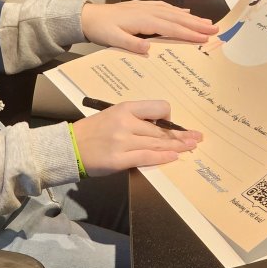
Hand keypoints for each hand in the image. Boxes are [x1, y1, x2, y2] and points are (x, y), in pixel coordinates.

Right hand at [72, 100, 201, 174]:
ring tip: (191, 147)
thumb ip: (134, 119)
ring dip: (178, 146)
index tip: (170, 124)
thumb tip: (159, 128)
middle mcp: (126, 122)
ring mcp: (123, 141)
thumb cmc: (93, 131)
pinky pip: (147, 156)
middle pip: (161, 129)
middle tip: (196, 137)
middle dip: (181, 135)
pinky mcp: (120, 159)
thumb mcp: (113, 115)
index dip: (168, 117)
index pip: (158, 108)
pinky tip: (175, 156)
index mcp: (125, 108)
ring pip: (157, 143)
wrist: (70, 146)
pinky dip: (163, 156)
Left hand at [80, 0, 218, 52]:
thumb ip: (131, 44)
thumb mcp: (113, 39)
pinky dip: (177, 10)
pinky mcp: (143, 7)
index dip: (188, 33)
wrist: (89, 16)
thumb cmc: (101, 28)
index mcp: (143, 20)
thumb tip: (148, 48)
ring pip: (173, 12)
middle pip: (176, 18)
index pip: (170, 28)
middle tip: (214, 29)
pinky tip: (185, 13)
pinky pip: (164, 7)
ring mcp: (146, 7)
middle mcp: (148, 11)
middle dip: (196, 24)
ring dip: (191, 18)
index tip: (204, 38)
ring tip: (206, 22)